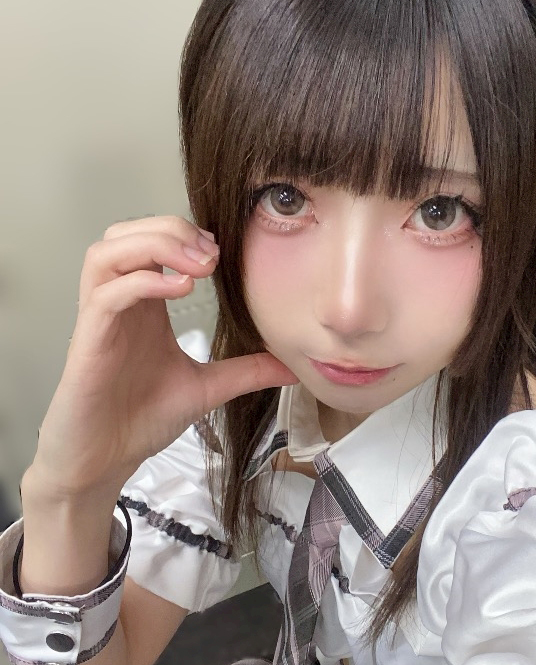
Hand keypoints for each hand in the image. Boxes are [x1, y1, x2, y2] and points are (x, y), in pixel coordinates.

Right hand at [31, 216, 296, 497]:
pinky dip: (143, 282)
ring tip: (198, 266)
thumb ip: (246, 371)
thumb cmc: (141, 418)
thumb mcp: (208, 387)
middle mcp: (118, 303)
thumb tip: (293, 367)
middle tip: (212, 255)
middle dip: (171, 229)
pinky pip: (105, 296)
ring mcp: (99, 320)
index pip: (151, 241)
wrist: (104, 462)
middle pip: (124, 233)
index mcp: (143, 305)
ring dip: (154, 246)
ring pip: (105, 253)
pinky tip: (181, 291)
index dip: (186, 233)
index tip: (223, 253)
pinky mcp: (87, 344)